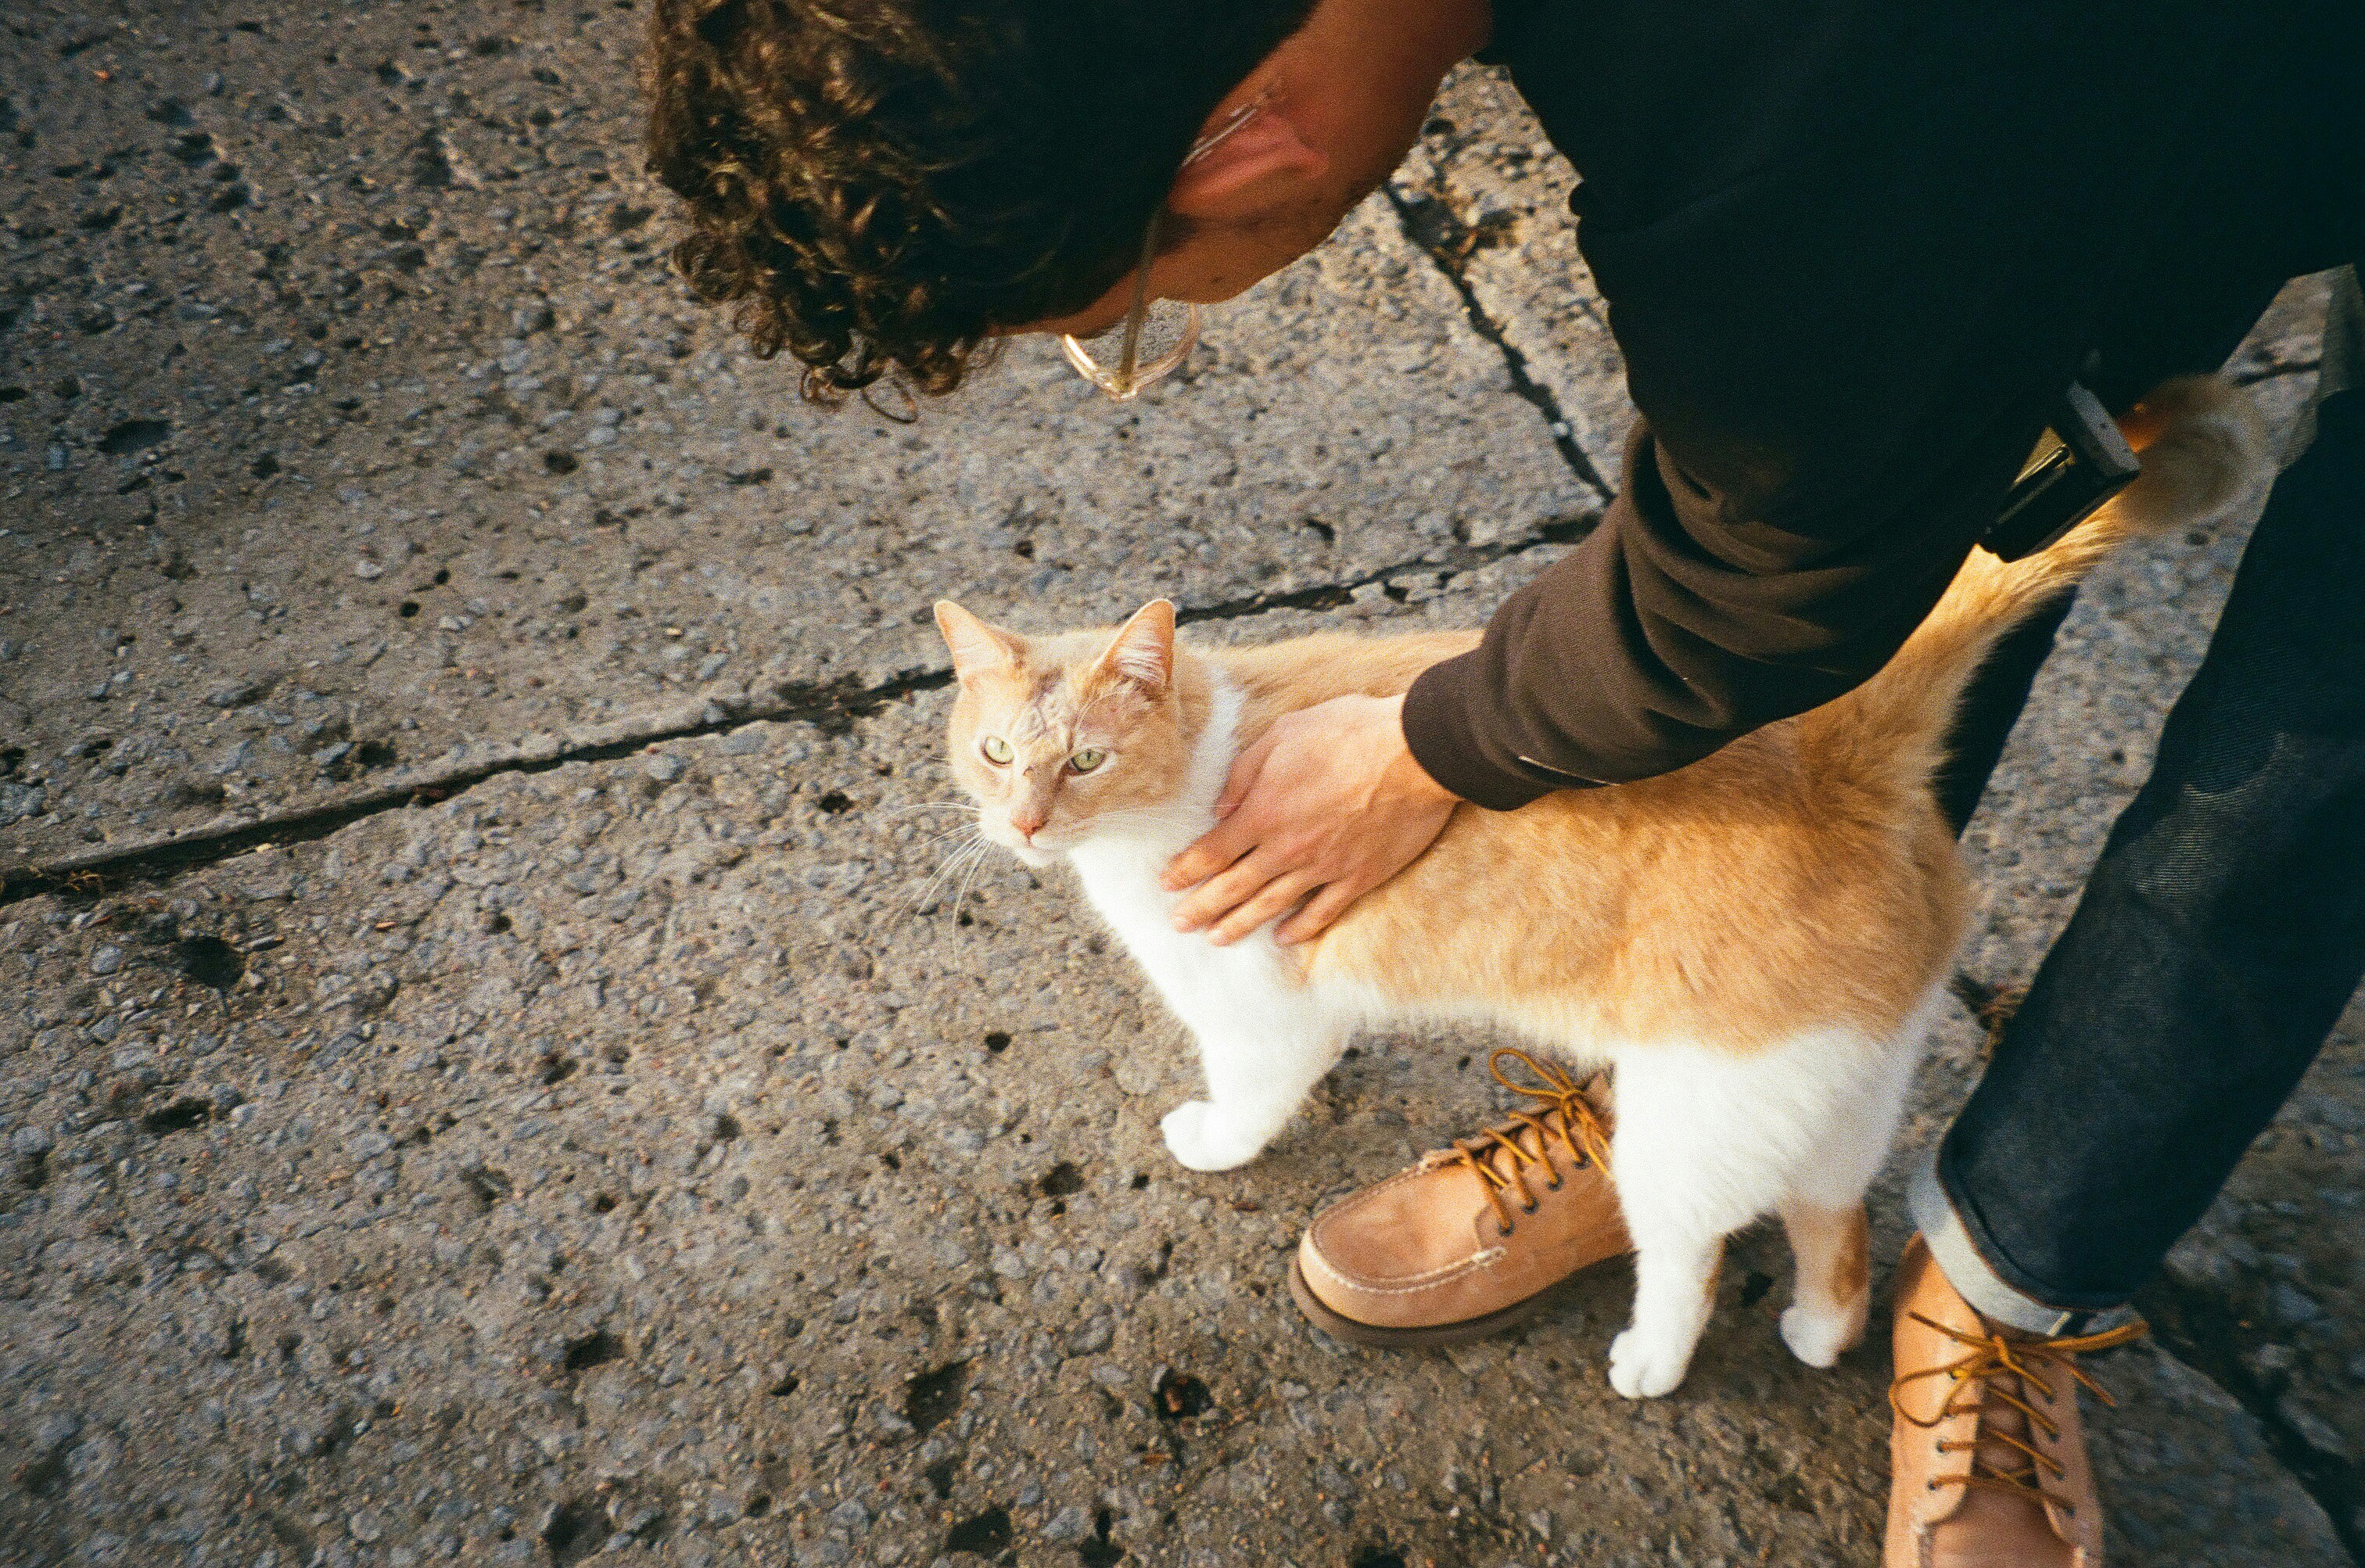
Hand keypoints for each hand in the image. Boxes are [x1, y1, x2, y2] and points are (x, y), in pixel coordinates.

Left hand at [1163, 693, 1458, 945]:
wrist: (1416, 752)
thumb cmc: (1349, 732)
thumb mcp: (1283, 735)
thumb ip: (1245, 773)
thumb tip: (1220, 807)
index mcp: (1264, 811)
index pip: (1212, 851)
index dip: (1185, 870)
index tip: (1167, 883)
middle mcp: (1288, 848)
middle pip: (1233, 886)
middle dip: (1201, 907)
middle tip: (1179, 923)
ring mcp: (1324, 867)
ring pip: (1271, 905)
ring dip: (1239, 924)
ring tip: (1215, 939)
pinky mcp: (1359, 877)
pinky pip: (1322, 912)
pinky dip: (1299, 929)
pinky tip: (1282, 937)